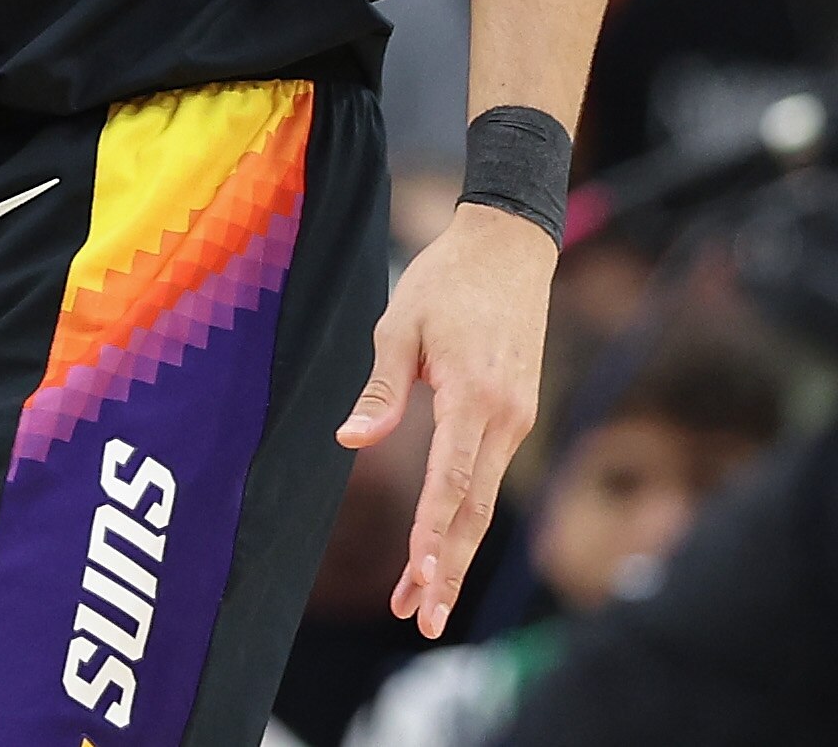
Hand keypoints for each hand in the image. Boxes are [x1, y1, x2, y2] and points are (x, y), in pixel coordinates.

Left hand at [336, 201, 554, 638]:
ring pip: (483, 502)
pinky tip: (443, 546)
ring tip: (424, 599)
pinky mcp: (517, 416)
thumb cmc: (444, 282)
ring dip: (452, 551)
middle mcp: (505, 419)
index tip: (415, 576)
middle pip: (472, 511)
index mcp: (474, 398)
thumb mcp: (398, 326)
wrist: (509, 248)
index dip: (430, 534)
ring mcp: (517, 420)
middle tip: (422, 620)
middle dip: (444, 568)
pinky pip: (488, 478)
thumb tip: (352, 442)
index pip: (450, 484)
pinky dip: (465, 518)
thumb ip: (381, 390)